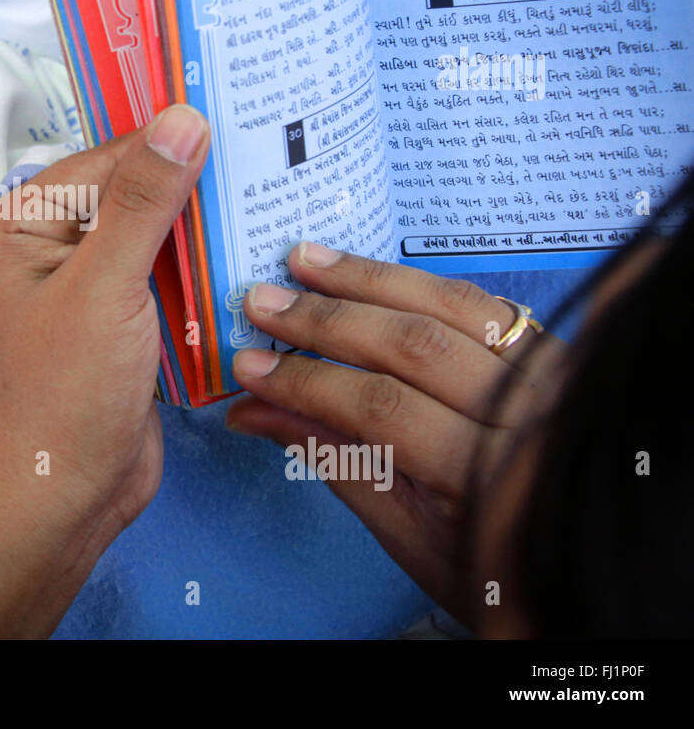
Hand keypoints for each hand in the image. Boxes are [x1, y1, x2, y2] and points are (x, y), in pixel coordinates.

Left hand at [0, 105, 210, 636]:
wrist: (67, 494)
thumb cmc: (68, 390)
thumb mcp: (107, 283)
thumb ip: (145, 200)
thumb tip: (183, 117)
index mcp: (16, 224)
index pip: (102, 161)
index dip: (165, 142)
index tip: (234, 113)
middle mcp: (41, 245)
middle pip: (126, 193)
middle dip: (186, 183)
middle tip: (261, 148)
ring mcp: (80, 284)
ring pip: (149, 234)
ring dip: (198, 226)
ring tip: (267, 190)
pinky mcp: (114, 320)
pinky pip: (160, 274)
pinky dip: (197, 266)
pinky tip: (246, 249)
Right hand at [224, 244, 566, 626]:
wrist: (580, 564)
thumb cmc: (488, 567)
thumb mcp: (407, 534)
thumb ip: (332, 458)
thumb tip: (249, 411)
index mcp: (490, 476)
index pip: (383, 408)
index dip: (308, 382)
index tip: (248, 366)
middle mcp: (527, 414)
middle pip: (414, 345)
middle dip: (326, 320)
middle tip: (261, 301)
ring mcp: (549, 375)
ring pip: (450, 306)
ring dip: (367, 279)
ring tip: (303, 260)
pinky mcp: (553, 353)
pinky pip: (480, 302)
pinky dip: (417, 283)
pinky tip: (368, 272)